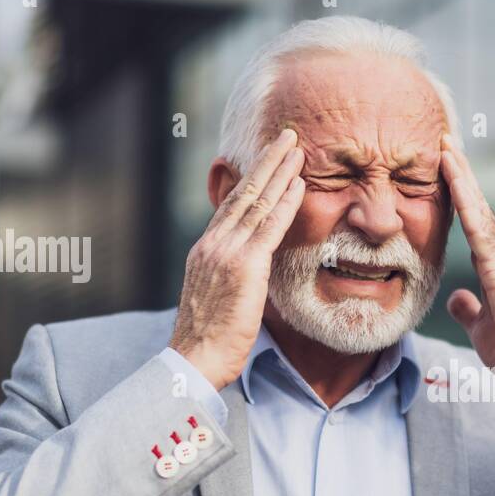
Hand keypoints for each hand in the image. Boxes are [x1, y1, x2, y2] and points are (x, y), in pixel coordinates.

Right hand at [170, 129, 305, 389]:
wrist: (195, 358)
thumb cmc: (208, 340)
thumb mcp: (217, 299)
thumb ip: (232, 278)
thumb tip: (251, 274)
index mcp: (206, 249)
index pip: (232, 205)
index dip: (252, 179)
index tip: (269, 159)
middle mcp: (213, 244)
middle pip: (244, 192)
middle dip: (267, 162)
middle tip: (287, 136)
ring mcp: (226, 252)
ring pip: (257, 202)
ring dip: (280, 172)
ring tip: (298, 149)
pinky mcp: (243, 267)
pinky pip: (269, 227)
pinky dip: (285, 203)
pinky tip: (299, 185)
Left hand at [439, 134, 494, 412]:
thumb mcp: (483, 328)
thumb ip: (470, 309)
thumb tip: (458, 298)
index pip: (474, 224)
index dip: (459, 195)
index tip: (444, 167)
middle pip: (478, 208)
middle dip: (460, 174)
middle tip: (445, 140)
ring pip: (480, 212)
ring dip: (462, 179)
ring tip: (447, 148)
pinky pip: (481, 232)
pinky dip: (467, 205)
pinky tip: (455, 183)